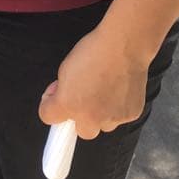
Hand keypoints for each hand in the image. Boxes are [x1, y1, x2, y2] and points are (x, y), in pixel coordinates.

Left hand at [38, 24, 147, 140]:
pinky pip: (120, 117)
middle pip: (82, 132)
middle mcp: (90, 117)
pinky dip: (119, 107)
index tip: (55, 97)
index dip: (50, 105)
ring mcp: (112, 118)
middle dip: (81, 118)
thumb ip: (62, 90)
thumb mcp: (65, 68)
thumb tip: (62, 97)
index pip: (47, 117)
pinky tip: (120, 89)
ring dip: (102, 115)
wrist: (124, 46)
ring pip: (104, 126)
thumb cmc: (93, 51)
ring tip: (106, 91)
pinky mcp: (131, 115)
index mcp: (68, 104)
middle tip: (85, 99)